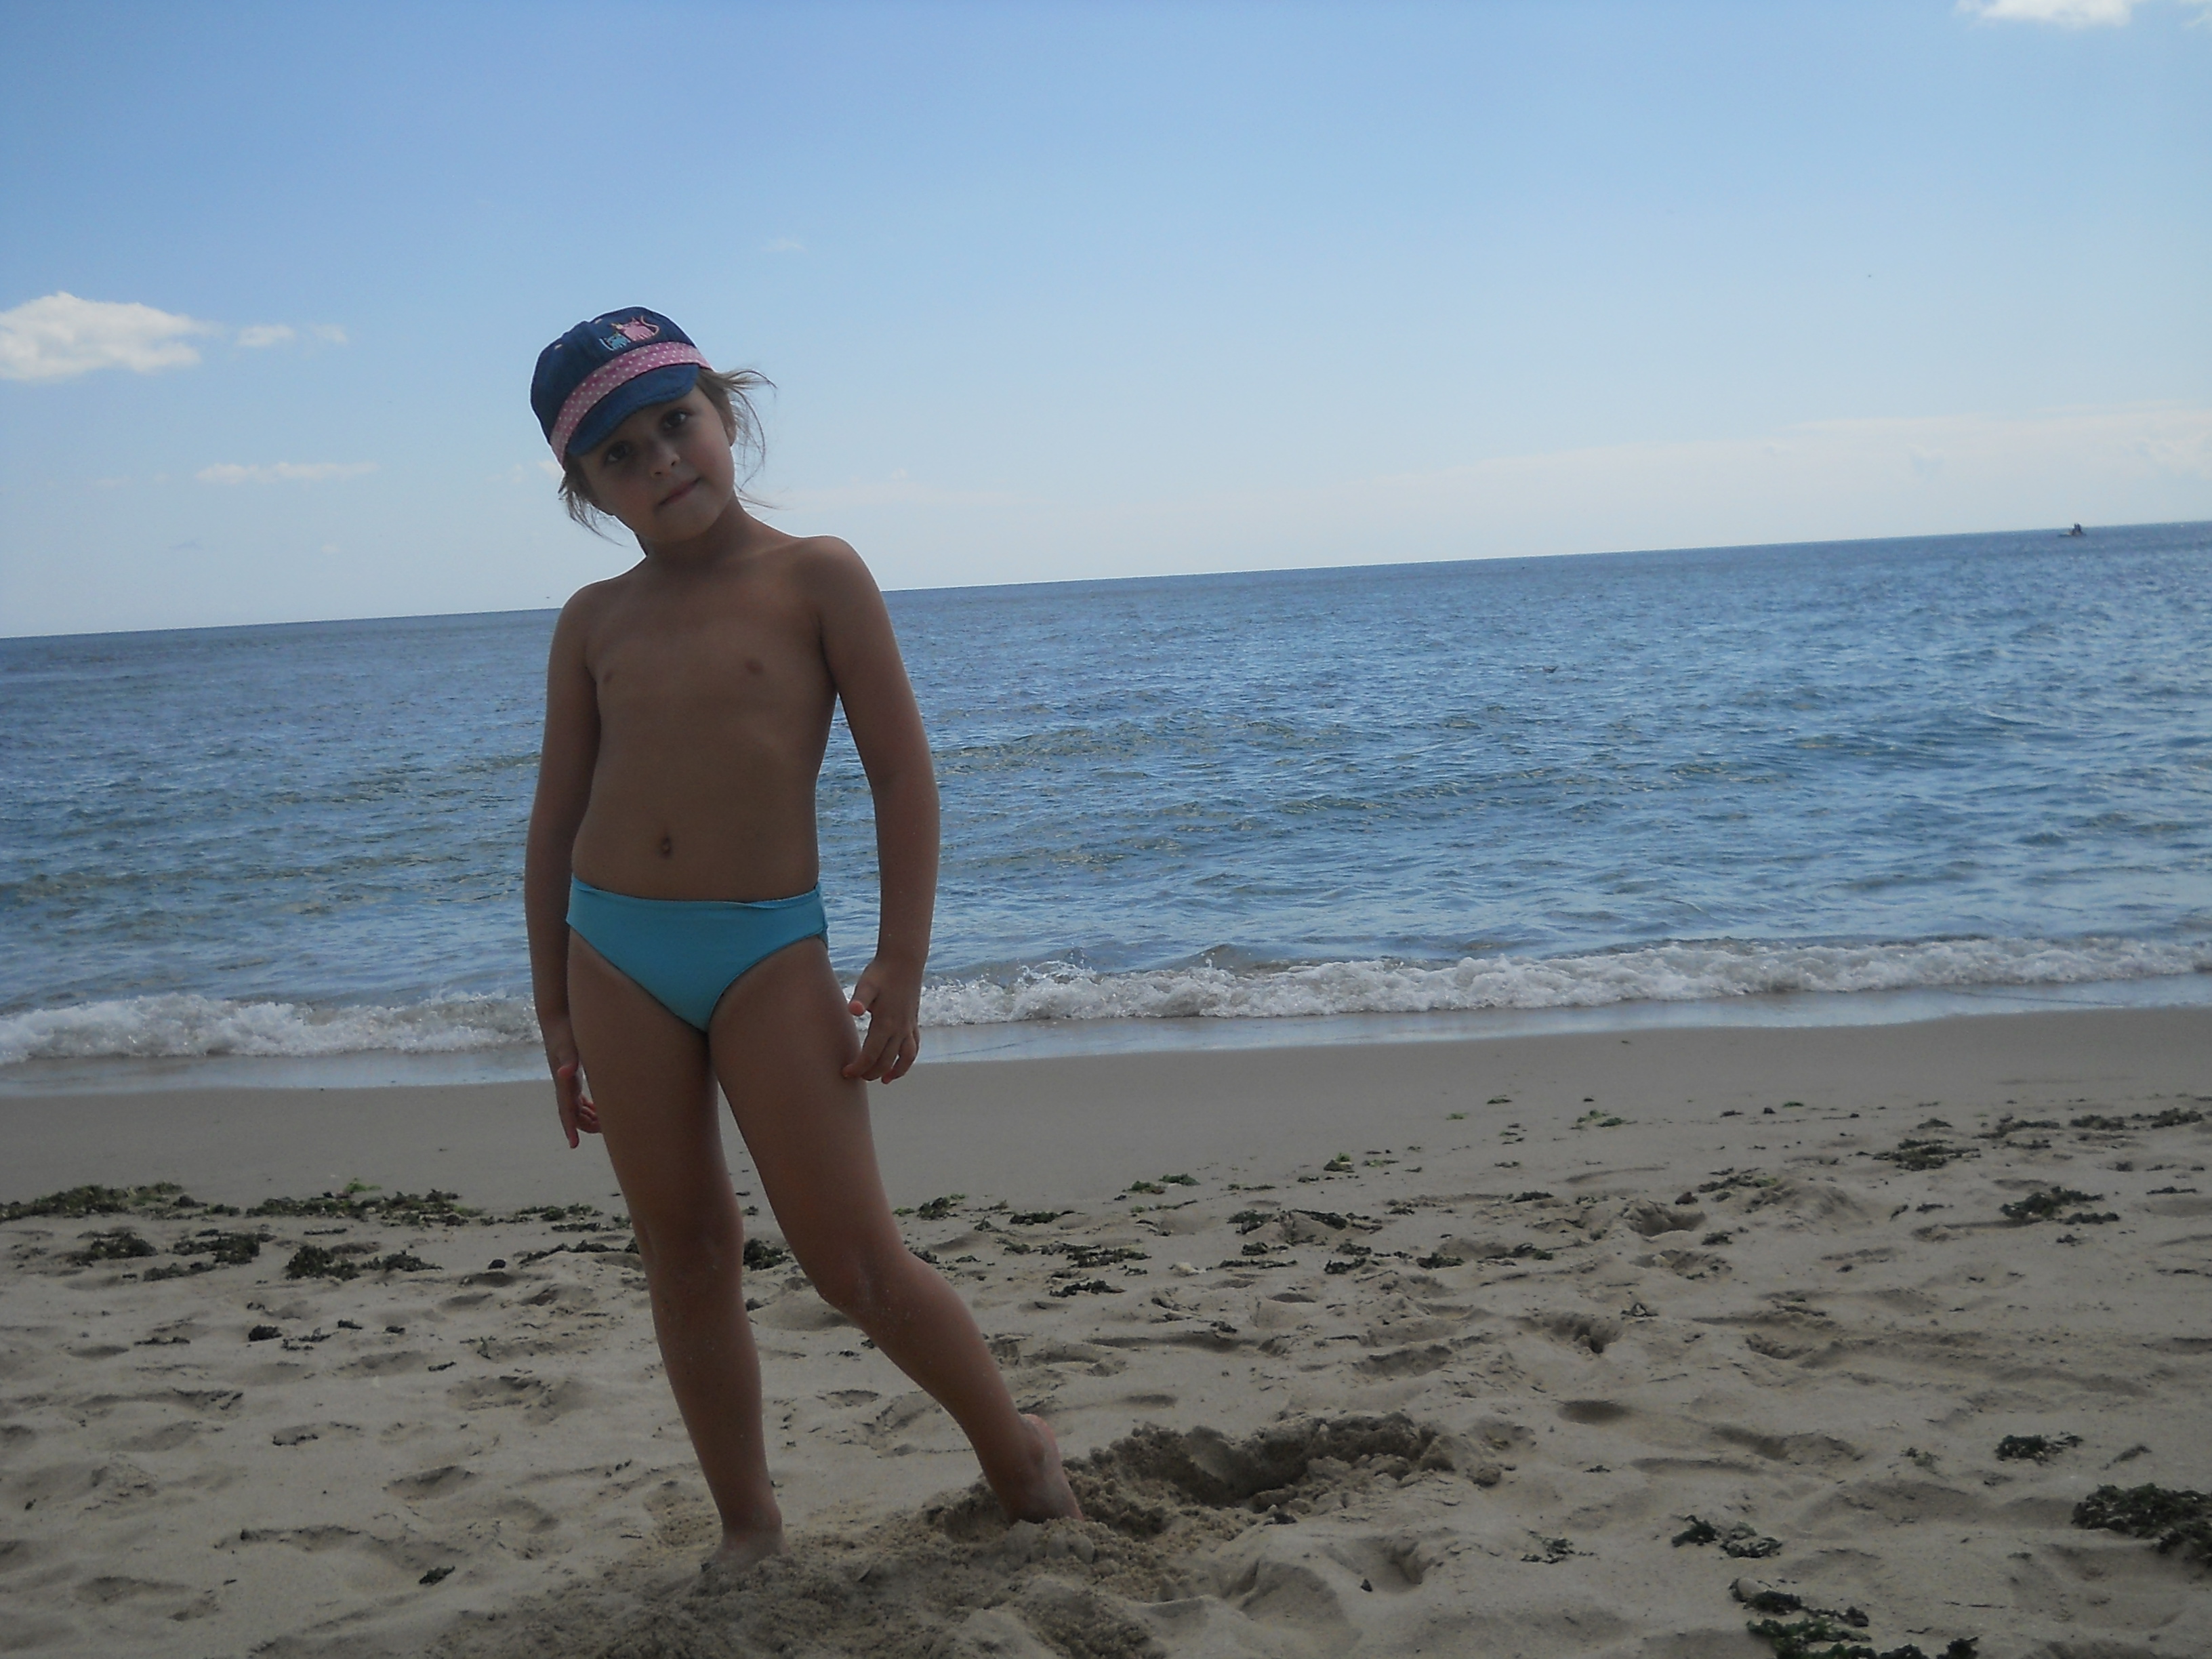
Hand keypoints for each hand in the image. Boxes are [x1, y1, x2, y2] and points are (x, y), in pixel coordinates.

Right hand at [543, 1019, 599, 1146]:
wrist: (557, 1019)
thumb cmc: (563, 1032)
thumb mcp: (567, 1046)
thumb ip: (567, 1059)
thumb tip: (565, 1072)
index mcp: (563, 1083)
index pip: (566, 1112)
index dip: (570, 1129)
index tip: (573, 1145)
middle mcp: (563, 1085)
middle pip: (573, 1114)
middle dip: (586, 1125)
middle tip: (606, 1132)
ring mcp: (567, 1081)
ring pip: (577, 1107)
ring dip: (589, 1117)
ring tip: (607, 1124)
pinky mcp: (572, 1074)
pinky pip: (579, 1097)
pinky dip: (589, 1105)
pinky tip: (601, 1106)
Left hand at [843, 955, 921, 1082]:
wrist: (904, 960)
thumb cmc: (882, 972)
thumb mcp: (867, 984)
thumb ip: (860, 998)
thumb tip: (852, 1010)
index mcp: (886, 1023)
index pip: (871, 1054)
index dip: (858, 1067)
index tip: (845, 1072)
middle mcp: (900, 1028)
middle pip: (887, 1060)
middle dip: (872, 1072)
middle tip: (857, 1078)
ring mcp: (909, 1025)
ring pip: (906, 1057)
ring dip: (896, 1071)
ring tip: (884, 1080)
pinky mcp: (913, 1021)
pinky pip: (914, 1046)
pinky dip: (908, 1059)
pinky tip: (901, 1062)